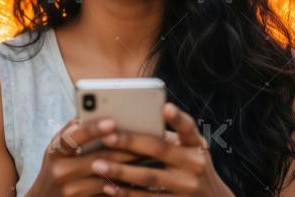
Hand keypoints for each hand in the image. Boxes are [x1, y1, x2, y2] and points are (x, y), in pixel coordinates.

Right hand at [26, 117, 139, 196]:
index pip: (73, 135)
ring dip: (131, 168)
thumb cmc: (56, 167)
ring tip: (150, 159)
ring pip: (107, 176)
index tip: (112, 122)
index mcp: (56, 149)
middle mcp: (60, 169)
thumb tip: (93, 111)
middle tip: (148, 140)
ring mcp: (69, 189)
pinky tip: (139, 179)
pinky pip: (107, 192)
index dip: (92, 129)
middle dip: (125, 149)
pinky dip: (125, 185)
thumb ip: (73, 131)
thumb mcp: (58, 148)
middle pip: (98, 157)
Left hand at [89, 102, 235, 196]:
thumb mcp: (190, 150)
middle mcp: (195, 165)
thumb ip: (170, 138)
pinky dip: (126, 193)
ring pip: (149, 177)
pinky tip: (108, 187)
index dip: (178, 118)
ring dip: (121, 171)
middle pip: (160, 150)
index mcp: (196, 145)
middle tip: (106, 137)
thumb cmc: (191, 167)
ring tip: (97, 165)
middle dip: (131, 142)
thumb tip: (131, 122)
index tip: (165, 107)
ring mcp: (187, 187)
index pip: (188, 128)